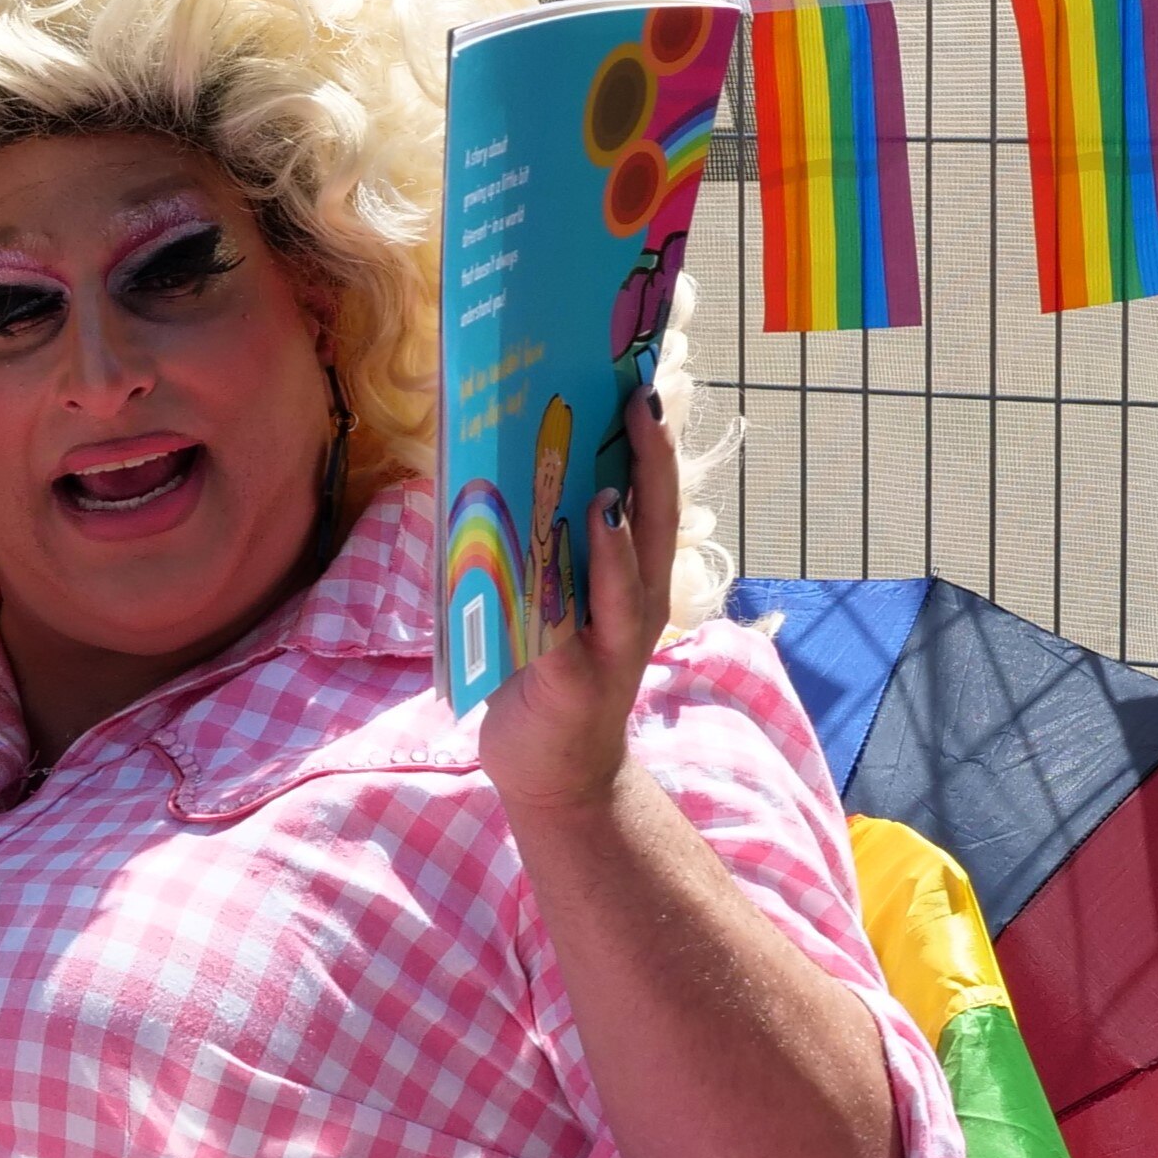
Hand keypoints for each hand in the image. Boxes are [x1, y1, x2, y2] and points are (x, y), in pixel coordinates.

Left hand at [477, 383, 673, 822]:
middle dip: (652, 462)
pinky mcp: (575, 683)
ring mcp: (612, 646)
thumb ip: (545, 549)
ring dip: (618, 534)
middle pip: (657, 524)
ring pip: (626, 580)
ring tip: (607, 489)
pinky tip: (550, 578)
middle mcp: (638, 608)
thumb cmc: (546, 677)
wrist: (556, 775)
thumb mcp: (552, 603)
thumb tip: (500, 470)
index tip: (646, 382)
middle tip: (643, 401)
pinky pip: (568, 630)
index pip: (656, 500)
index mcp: (636, 581)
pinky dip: (565, 602)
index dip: (656, 445)